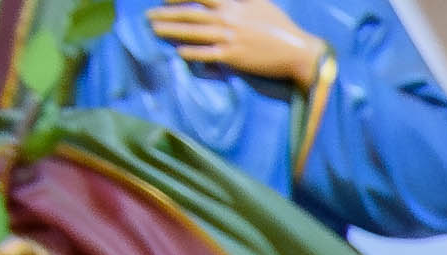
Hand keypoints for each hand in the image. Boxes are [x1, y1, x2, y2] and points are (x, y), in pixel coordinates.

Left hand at [151, 0, 324, 85]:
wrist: (297, 51)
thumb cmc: (281, 26)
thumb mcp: (260, 3)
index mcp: (233, 5)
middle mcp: (227, 20)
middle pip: (190, 14)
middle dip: (166, 14)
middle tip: (148, 16)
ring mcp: (229, 39)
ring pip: (194, 33)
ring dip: (171, 31)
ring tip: (155, 30)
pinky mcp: (234, 58)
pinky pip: (207, 54)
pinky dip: (192, 53)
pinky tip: (179, 52)